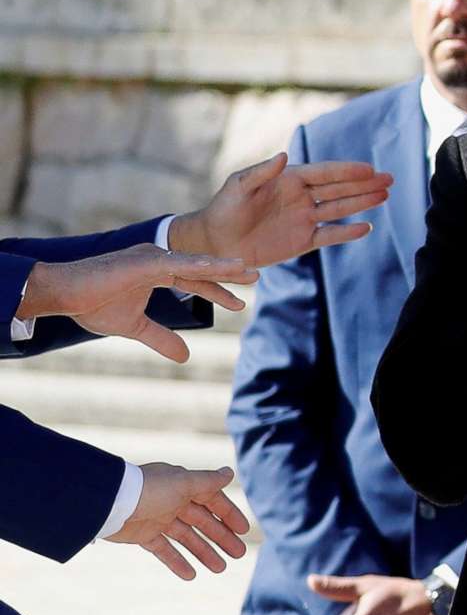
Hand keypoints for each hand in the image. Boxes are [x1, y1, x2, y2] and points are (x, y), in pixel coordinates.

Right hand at [14, 247, 254, 361]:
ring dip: (222, 267)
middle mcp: (157, 258)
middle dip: (229, 274)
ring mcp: (151, 256)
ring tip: (246, 271)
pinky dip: (200, 265)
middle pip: (201, 268)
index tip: (240, 305)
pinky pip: (177, 263)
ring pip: (195, 263)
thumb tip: (186, 357)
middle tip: (257, 278)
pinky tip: (220, 268)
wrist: (61, 294)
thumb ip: (161, 338)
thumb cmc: (91, 305)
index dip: (218, 293)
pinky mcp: (143, 260)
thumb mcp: (134, 327)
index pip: (195, 281)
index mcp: (156, 270)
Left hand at [107, 465, 251, 579]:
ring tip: (220, 568)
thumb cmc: (148, 489)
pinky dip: (177, 562)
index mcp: (184, 486)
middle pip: (204, 522)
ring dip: (204, 552)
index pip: (213, 501)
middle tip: (239, 553)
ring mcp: (159, 520)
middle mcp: (173, 502)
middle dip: (222, 537)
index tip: (244, 530)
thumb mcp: (183, 483)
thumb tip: (230, 473)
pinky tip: (191, 575)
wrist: (108, 503)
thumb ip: (208, 481)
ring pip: (188, 538)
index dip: (229, 515)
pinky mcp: (144, 536)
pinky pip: (165, 551)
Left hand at [166, 153, 393, 268]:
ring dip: (362, 203)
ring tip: (385, 196)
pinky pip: (329, 236)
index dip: (347, 171)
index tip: (369, 169)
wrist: (214, 241)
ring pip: (339, 209)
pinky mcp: (302, 242)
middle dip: (364, 184)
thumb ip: (261, 172)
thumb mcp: (238, 186)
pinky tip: (365, 227)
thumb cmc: (224, 208)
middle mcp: (301, 198)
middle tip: (389, 179)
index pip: (324, 173)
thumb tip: (284, 156)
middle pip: (339, 189)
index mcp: (289, 181)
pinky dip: (347, 232)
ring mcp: (304, 219)